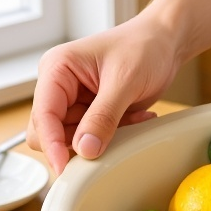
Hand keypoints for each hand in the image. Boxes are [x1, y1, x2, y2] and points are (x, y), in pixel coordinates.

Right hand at [27, 12, 178, 174]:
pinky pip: (95, 136)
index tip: (64, 168)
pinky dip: (117, 133)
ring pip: (74, 139)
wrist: (166, 42)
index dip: (52, 144)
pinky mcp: (93, 112)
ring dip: (104, 137)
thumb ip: (103, 117)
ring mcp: (75, 100)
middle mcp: (60, 86)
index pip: (43, 114)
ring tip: (134, 117)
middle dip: (80, 141)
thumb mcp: (125, 81)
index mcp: (57, 69)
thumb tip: (84, 150)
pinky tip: (138, 116)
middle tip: (113, 136)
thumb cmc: (144, 46)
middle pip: (50, 132)